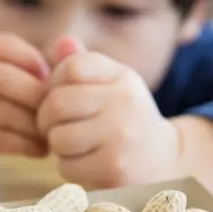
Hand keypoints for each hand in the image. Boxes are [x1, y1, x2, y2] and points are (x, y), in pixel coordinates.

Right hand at [0, 33, 50, 177]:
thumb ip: (31, 75)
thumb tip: (73, 58)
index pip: (1, 45)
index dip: (30, 59)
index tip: (49, 80)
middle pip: (1, 77)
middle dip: (36, 96)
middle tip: (59, 114)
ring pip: (0, 111)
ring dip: (34, 126)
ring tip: (53, 136)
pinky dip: (24, 145)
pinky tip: (40, 151)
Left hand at [37, 37, 181, 187]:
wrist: (165, 162)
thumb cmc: (127, 121)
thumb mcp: (112, 86)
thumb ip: (84, 65)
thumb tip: (61, 43)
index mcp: (122, 76)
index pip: (71, 67)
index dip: (54, 84)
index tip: (62, 98)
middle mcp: (125, 101)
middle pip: (57, 103)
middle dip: (47, 119)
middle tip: (56, 128)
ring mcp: (121, 135)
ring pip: (58, 137)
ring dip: (58, 146)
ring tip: (75, 146)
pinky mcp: (115, 167)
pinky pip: (67, 166)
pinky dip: (69, 169)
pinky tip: (87, 165)